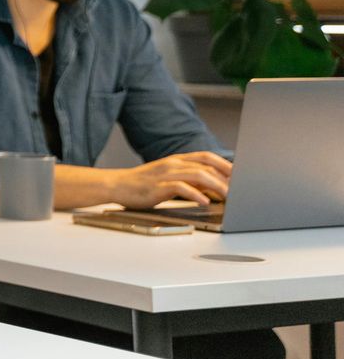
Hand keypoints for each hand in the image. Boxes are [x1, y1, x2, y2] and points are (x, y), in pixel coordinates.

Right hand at [113, 151, 231, 207]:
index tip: (240, 175)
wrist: (117, 185)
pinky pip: (181, 188)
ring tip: (228, 197)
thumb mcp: (169, 178)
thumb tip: (213, 187)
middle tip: (240, 189)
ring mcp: (166, 173)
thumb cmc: (143, 184)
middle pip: (206, 165)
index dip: (225, 164)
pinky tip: (204, 202)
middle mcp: (173, 163)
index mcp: (176, 160)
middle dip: (226, 176)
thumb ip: (189, 179)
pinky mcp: (158, 186)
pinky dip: (196, 194)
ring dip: (216, 186)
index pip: (206, 157)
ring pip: (198, 175)